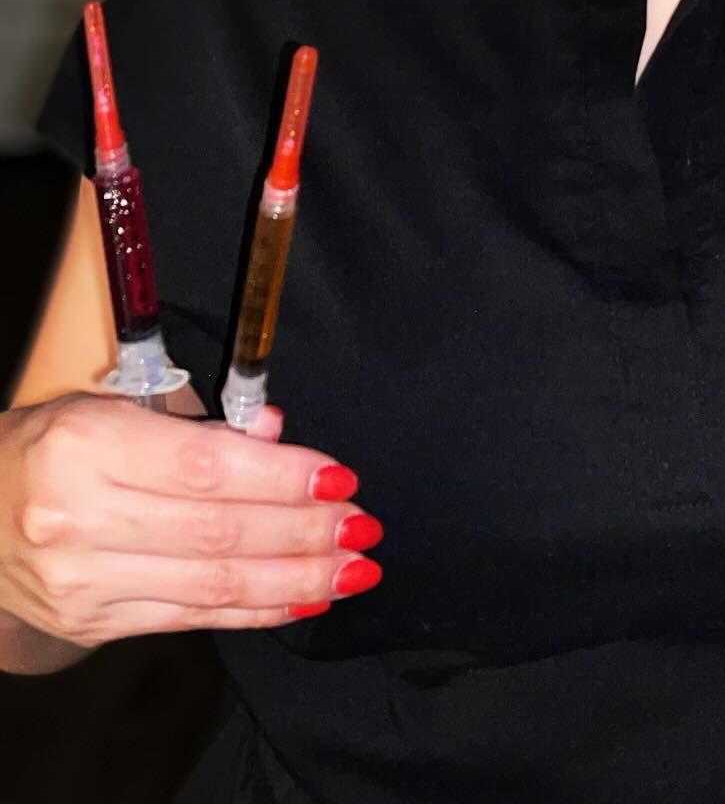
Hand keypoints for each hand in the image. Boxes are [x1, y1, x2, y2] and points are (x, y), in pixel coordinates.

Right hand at [0, 391, 382, 648]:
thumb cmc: (57, 445)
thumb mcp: (115, 405)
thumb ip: (197, 422)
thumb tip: (275, 431)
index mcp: (89, 444)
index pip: (206, 466)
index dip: (282, 477)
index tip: (340, 478)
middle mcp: (80, 516)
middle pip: (217, 531)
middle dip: (304, 533)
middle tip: (362, 527)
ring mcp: (82, 580)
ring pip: (211, 583)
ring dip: (295, 580)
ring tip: (353, 570)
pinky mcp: (90, 624)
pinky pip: (190, 617)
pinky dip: (255, 610)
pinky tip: (304, 600)